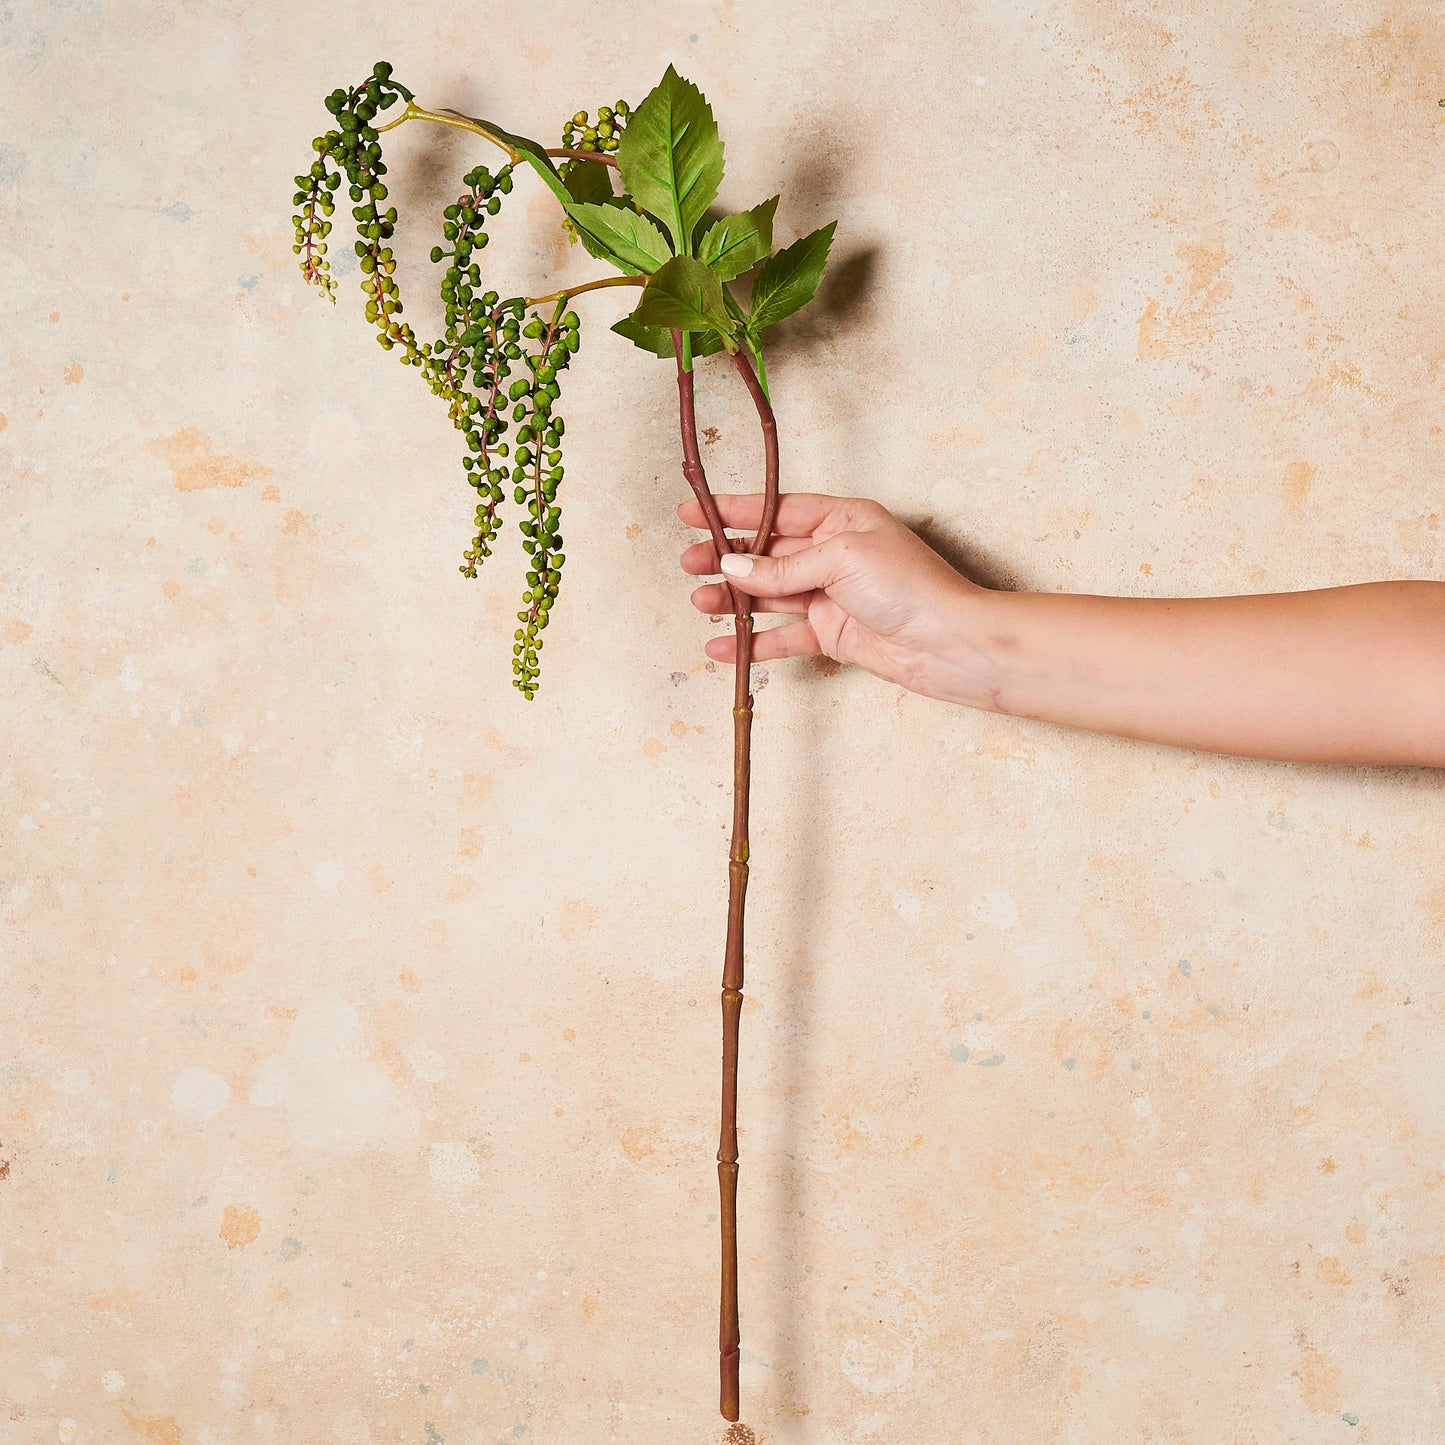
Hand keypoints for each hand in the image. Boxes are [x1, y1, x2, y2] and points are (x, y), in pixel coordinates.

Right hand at [678, 491, 1005, 705]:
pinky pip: (783, 636)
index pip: (777, 510)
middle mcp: (835, 554)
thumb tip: (735, 565)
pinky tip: (725, 647)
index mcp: (843, 519)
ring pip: (771, 595)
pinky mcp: (833, 634)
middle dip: (727, 558)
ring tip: (701, 603)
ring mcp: (833, 596)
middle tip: (689, 565)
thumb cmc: (910, 586)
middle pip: (768, 553)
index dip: (735, 511)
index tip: (694, 513)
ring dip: (734, 599)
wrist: (947, 642)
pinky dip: (753, 642)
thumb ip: (783, 565)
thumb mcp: (841, 558)